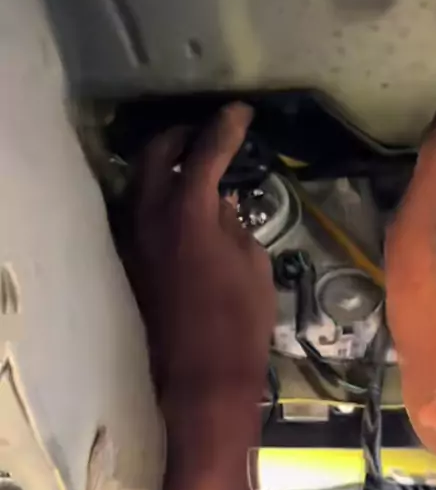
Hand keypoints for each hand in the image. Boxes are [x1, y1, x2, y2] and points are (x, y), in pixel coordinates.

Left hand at [129, 103, 274, 423]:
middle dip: (182, 135)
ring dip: (164, 163)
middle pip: (156, 154)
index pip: (205, 153)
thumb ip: (233, 223)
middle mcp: (149, 217)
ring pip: (139, 181)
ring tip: (193, 161)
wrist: (202, 378)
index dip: (225, 128)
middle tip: (209, 132)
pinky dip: (156, 194)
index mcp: (188, 213)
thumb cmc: (240, 322)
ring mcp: (133, 238)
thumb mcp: (252, 264)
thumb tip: (220, 201)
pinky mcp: (129, 259)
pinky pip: (137, 209)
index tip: (240, 111)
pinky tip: (181, 201)